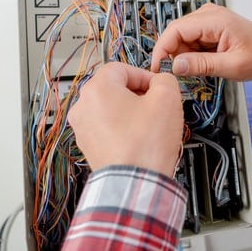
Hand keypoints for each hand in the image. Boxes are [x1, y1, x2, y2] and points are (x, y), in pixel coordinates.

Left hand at [68, 62, 182, 176]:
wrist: (135, 182)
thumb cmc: (145, 145)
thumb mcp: (167, 98)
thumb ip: (164, 79)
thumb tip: (161, 81)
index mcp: (97, 89)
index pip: (121, 68)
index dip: (144, 75)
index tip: (157, 86)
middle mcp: (83, 107)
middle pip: (114, 88)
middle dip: (138, 94)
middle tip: (156, 105)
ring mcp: (83, 128)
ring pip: (111, 109)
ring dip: (131, 112)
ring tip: (149, 125)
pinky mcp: (89, 146)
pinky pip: (107, 128)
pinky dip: (123, 129)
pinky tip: (140, 139)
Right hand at [151, 4, 251, 79]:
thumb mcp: (232, 66)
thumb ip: (202, 65)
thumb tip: (175, 66)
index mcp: (216, 19)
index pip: (176, 29)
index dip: (162, 48)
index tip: (157, 67)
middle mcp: (209, 14)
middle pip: (176, 33)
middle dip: (172, 54)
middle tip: (176, 75)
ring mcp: (208, 20)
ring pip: (181, 38)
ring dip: (183, 56)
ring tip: (198, 70)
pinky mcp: (209, 28)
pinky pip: (190, 41)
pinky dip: (191, 55)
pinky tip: (202, 64)